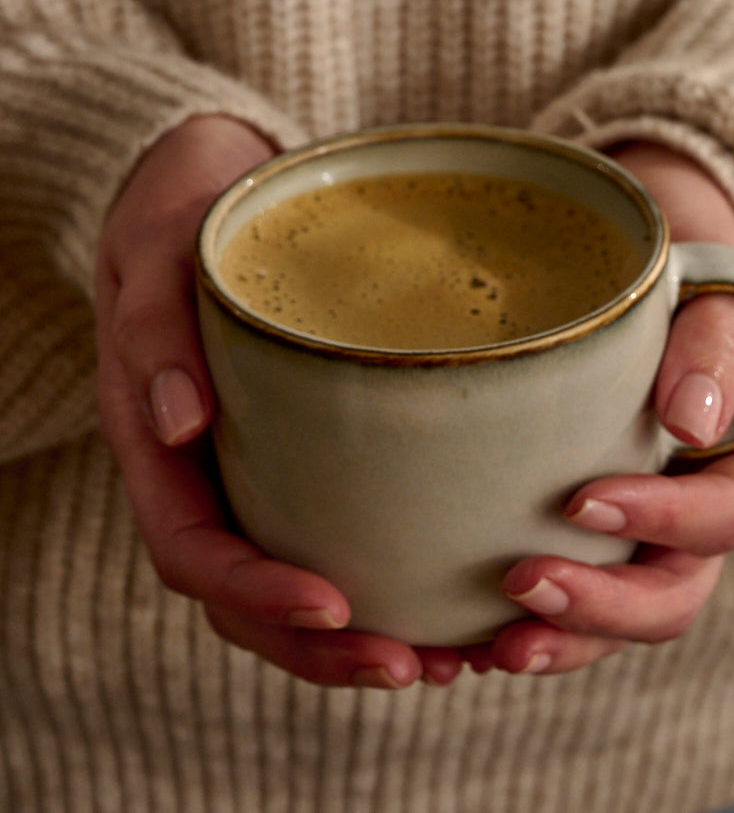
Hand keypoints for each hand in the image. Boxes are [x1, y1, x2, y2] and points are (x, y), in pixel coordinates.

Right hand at [95, 115, 462, 688]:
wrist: (211, 190)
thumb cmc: (185, 218)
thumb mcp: (161, 253)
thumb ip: (157, 329)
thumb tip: (181, 422)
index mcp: (157, 446)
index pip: (192, 550)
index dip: (255, 593)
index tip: (334, 603)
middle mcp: (206, 475)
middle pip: (248, 597)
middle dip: (324, 647)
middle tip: (414, 665)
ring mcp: (254, 470)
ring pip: (295, 579)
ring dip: (364, 636)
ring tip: (454, 659)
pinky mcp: (306, 451)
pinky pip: (335, 530)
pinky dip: (387, 576)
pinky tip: (454, 592)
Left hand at [473, 141, 733, 677]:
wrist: (655, 302)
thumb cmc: (694, 294)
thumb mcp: (721, 299)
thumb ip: (716, 347)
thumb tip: (693, 423)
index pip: (728, 515)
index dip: (664, 520)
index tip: (583, 501)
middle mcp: (714, 521)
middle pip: (674, 594)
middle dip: (602, 607)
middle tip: (522, 586)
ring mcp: (657, 543)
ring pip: (621, 619)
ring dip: (561, 639)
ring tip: (492, 647)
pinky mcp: (603, 549)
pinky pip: (575, 605)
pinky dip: (525, 629)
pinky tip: (466, 639)